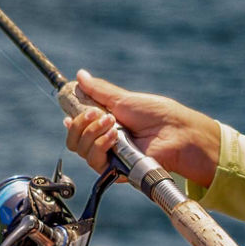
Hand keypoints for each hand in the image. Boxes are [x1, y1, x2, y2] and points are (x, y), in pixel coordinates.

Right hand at [63, 69, 220, 184]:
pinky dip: (100, 145)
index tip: (69, 113)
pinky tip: (114, 137)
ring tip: (113, 123)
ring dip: (92, 132)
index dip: (71, 121)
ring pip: (80, 149)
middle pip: (74, 139)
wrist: (175, 132)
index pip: (79, 127)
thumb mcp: (124, 99)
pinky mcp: (114, 170)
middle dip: (80, 123)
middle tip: (97, 113)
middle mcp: (105, 141)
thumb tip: (80, 75)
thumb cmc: (156, 114)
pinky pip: (93, 160)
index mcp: (106, 124)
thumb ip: (99, 91)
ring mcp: (109, 156)